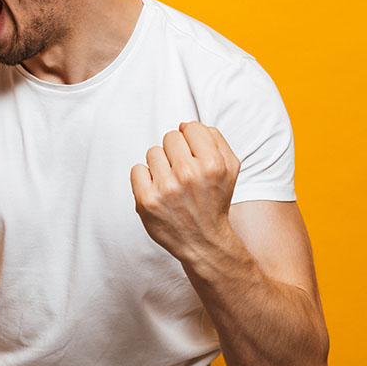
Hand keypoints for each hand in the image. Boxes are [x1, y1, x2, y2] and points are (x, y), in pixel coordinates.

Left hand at [130, 121, 240, 261]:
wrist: (203, 240)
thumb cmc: (214, 200)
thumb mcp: (229, 168)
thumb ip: (214, 138)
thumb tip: (184, 124)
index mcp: (213, 165)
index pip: (190, 127)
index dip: (191, 139)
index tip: (194, 155)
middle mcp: (189, 175)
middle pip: (170, 137)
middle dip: (175, 151)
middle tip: (182, 171)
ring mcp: (166, 188)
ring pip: (152, 152)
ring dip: (160, 165)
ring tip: (172, 183)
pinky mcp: (147, 200)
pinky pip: (137, 169)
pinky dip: (145, 178)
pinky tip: (158, 190)